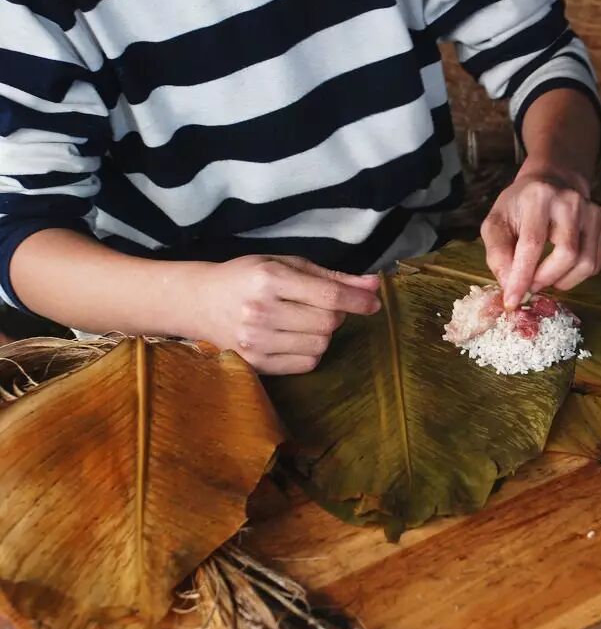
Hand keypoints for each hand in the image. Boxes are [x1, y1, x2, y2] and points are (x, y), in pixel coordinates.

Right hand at [192, 255, 380, 374]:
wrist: (198, 302)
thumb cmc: (246, 278)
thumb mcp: (285, 265)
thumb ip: (332, 276)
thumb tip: (373, 284)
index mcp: (269, 279)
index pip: (329, 295)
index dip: (358, 300)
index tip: (374, 302)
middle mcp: (261, 311)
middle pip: (328, 322)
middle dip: (336, 314)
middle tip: (321, 305)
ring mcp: (256, 341)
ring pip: (321, 344)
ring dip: (323, 333)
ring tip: (303, 320)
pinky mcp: (255, 363)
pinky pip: (307, 363)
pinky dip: (311, 350)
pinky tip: (294, 336)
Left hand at [481, 165, 600, 308]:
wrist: (551, 182)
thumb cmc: (519, 207)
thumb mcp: (495, 224)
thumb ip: (497, 255)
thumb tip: (510, 286)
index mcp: (538, 197)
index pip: (532, 244)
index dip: (522, 277)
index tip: (512, 302)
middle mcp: (571, 201)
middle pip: (567, 255)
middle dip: (545, 279)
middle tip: (530, 285)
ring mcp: (593, 211)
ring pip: (586, 264)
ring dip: (562, 281)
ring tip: (544, 276)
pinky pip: (596, 264)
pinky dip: (577, 275)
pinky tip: (561, 267)